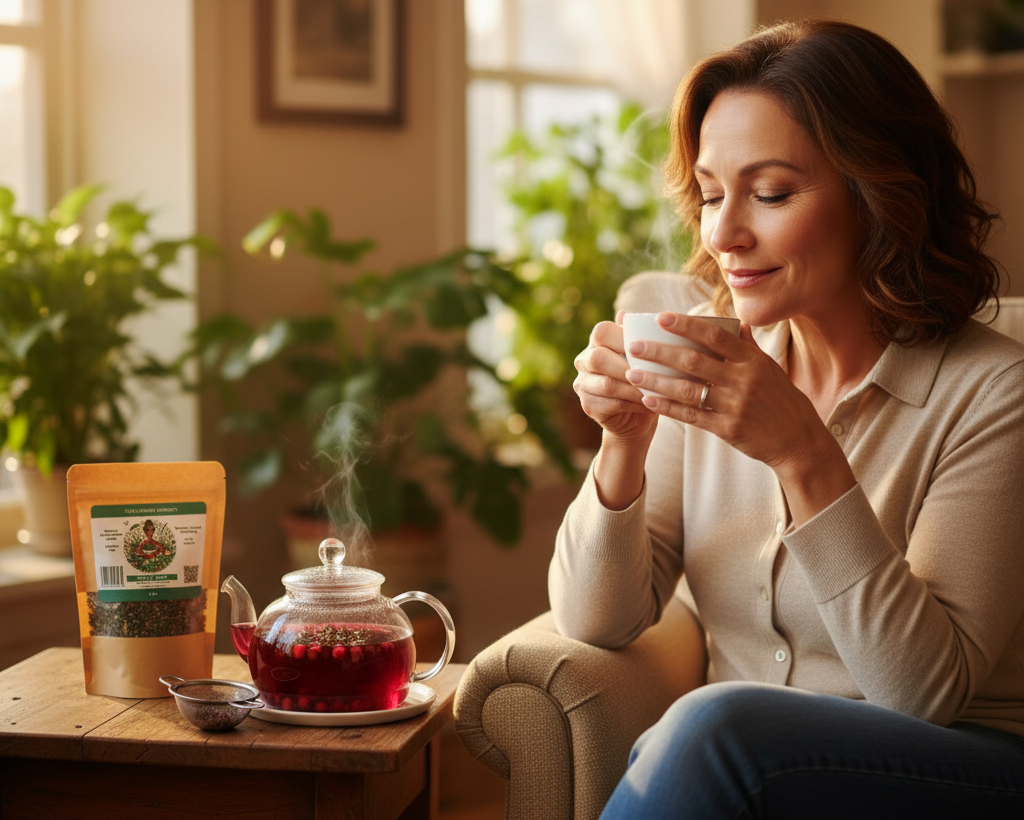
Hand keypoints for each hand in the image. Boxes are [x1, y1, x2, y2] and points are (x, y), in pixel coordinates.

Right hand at [573, 311, 657, 446]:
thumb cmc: (644, 379)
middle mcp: (584, 361)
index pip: (601, 332)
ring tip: (657, 390)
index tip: (648, 346)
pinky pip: (612, 404)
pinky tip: (651, 404)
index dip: (622, 337)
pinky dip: (635, 404)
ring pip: (607, 384)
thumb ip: (638, 337)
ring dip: (635, 388)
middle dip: (627, 366)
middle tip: (652, 373)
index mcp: (596, 343)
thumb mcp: (645, 356)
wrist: (636, 417)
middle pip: (598, 358)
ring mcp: (582, 385)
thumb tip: (626, 314)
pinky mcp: (588, 406)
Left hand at [623, 312, 850, 515]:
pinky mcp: (727, 428)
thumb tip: (736, 323)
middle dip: (660, 352)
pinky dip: (668, 407)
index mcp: (753, 360)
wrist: (798, 441)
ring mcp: (735, 405)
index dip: (686, 325)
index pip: (715, 335)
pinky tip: (648, 400)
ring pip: (687, 389)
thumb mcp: (770, 369)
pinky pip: (691, 416)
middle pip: (694, 361)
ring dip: (656, 381)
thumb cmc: (782, 400)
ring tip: (632, 373)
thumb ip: (749, 347)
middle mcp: (743, 379)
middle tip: (634, 345)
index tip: (660, 317)